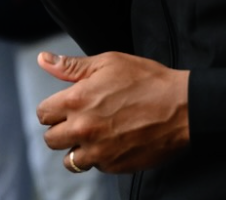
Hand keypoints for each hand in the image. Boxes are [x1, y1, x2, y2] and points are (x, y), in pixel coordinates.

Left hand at [36, 51, 190, 173]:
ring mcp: (97, 151)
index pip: (43, 113)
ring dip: (78, 148)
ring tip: (97, 134)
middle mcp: (82, 129)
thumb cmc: (148, 80)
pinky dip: (100, 156)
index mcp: (76, 100)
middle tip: (83, 120)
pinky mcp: (113, 165)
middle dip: (63, 129)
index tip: (69, 106)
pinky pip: (95, 166)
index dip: (55, 108)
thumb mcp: (109, 62)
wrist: (182, 107)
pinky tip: (116, 140)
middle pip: (50, 139)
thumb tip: (43, 59)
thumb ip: (71, 66)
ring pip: (69, 159)